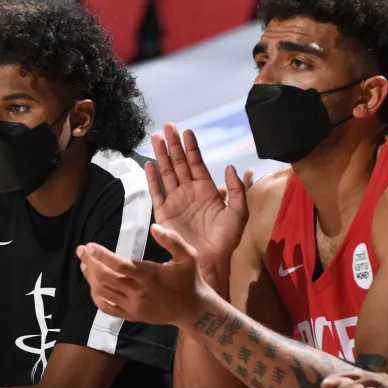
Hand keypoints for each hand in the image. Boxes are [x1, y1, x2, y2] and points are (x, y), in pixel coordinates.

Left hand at [78, 223, 207, 325]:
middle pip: (106, 278)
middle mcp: (139, 292)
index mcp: (150, 275)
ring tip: (84, 264)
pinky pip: (108, 308)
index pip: (120, 265)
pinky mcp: (132, 316)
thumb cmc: (189, 279)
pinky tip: (92, 285)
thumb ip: (172, 240)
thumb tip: (153, 227)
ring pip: (104, 293)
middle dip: (90, 263)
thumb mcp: (188, 255)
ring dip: (90, 277)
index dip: (102, 255)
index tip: (89, 246)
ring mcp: (134, 307)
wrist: (193, 310)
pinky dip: (96, 296)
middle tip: (80, 250)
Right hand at [146, 123, 248, 283]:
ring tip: (155, 138)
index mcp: (206, 190)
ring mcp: (175, 201)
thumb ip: (237, 189)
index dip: (191, 147)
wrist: (210, 260)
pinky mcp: (164, 213)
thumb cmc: (226, 239)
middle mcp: (189, 192)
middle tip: (167, 127)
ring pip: (166, 173)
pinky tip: (149, 164)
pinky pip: (156, 192)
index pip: (196, 163)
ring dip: (160, 155)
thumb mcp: (239, 212)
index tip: (187, 131)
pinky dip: (152, 178)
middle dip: (173, 145)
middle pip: (178, 163)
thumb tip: (230, 167)